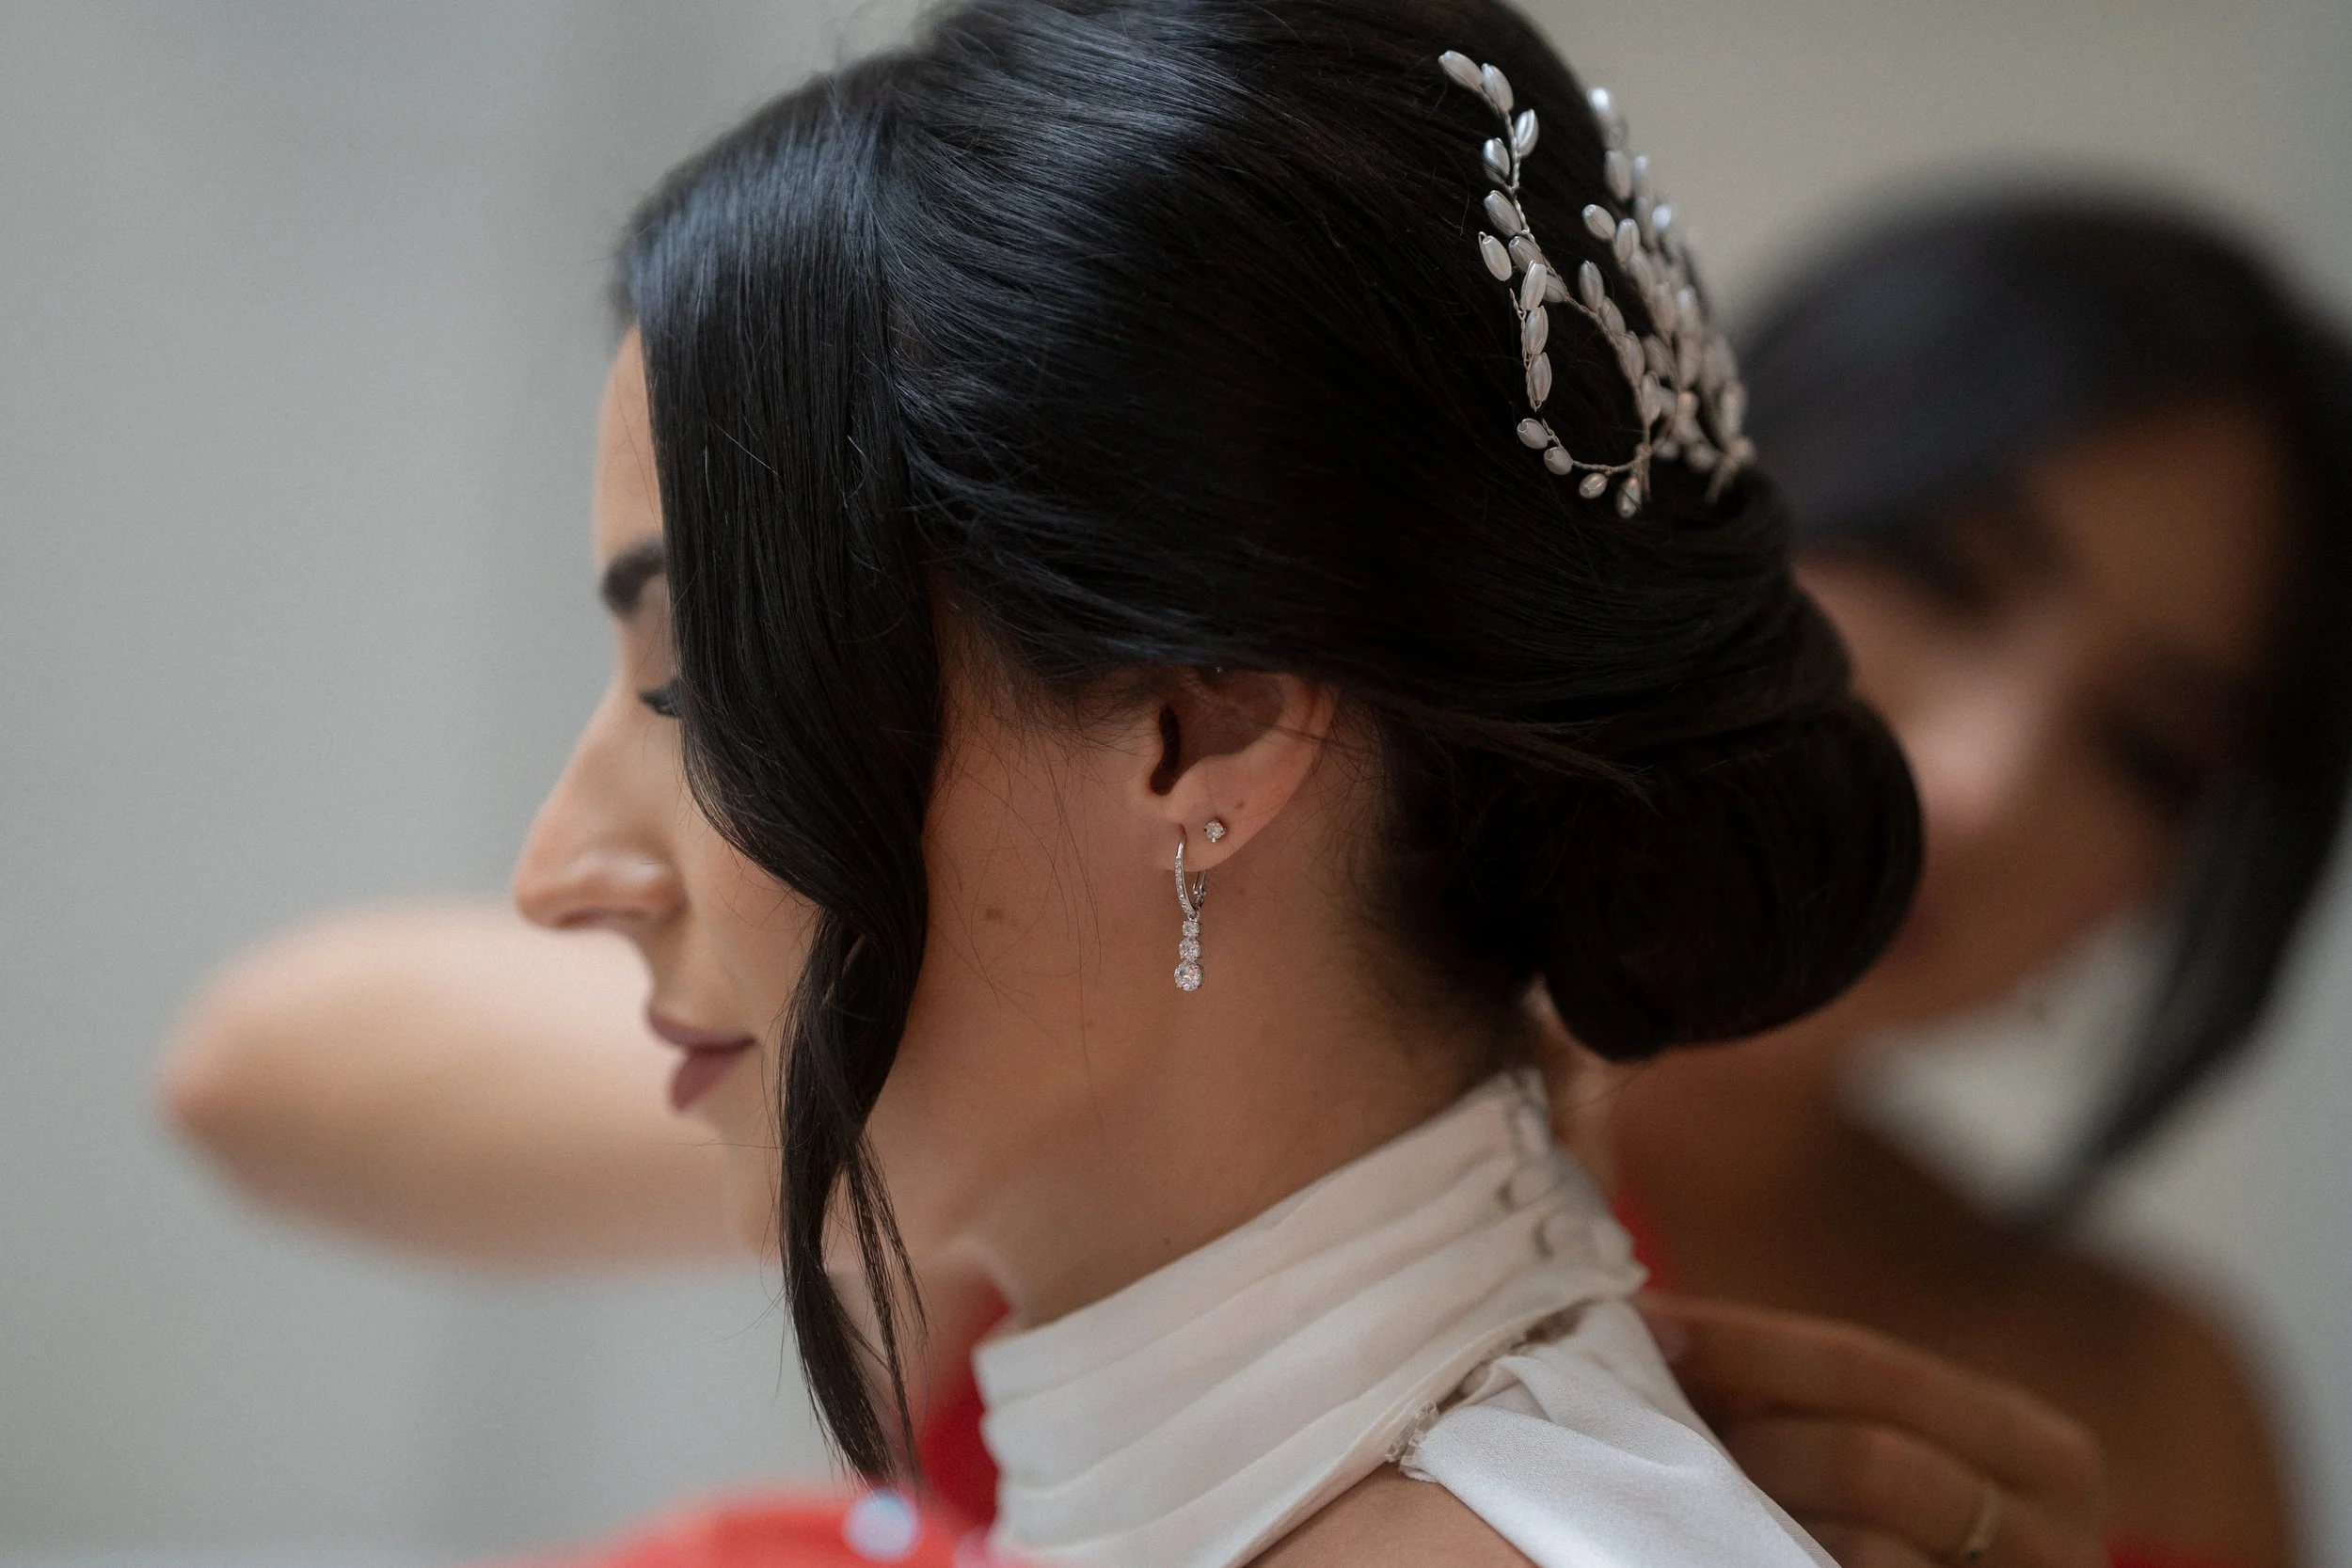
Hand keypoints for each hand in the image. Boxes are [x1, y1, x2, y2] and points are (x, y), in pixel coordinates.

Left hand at [1640, 1295, 2106, 1567]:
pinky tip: (1727, 1546)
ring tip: (1690, 1499)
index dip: (1748, 1343)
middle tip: (1658, 1434)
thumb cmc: (1931, 1549)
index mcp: (2037, 1450)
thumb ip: (1814, 1403)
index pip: (1869, 1366)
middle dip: (1749, 1444)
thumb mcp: (1907, 1461)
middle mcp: (2054, 1531)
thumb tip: (1662, 1326)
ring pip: (1857, 1542)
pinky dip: (1777, 1563)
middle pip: (1863, 1456)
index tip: (1651, 1325)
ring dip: (1755, 1517)